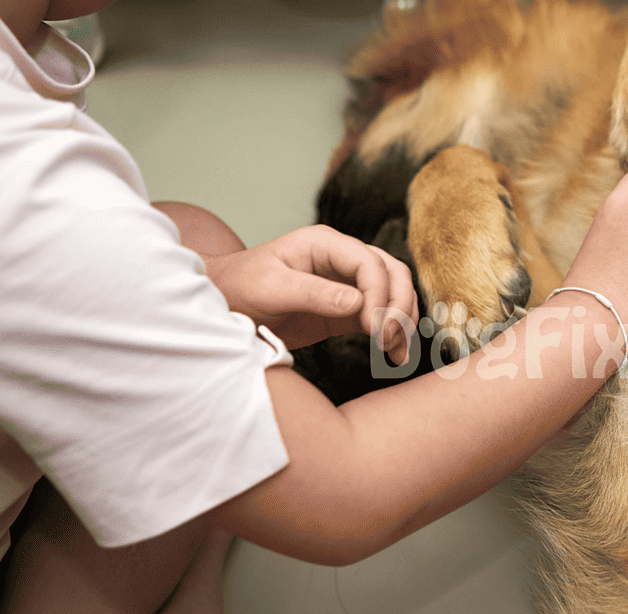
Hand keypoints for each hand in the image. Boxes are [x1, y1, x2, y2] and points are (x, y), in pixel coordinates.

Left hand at [203, 225, 417, 361]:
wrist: (225, 303)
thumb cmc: (241, 287)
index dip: (379, 293)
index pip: (369, 262)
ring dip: (402, 321)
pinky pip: (381, 317)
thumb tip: (357, 304)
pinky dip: (393, 335)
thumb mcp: (271, 288)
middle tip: (386, 339)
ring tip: (396, 352)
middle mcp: (342, 259)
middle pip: (392, 273)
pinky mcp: (348, 310)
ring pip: (394, 293)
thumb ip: (313, 293)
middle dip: (397, 306)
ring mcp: (348, 283)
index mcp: (325, 244)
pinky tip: (395, 355)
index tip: (373, 328)